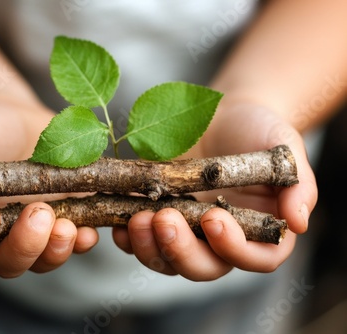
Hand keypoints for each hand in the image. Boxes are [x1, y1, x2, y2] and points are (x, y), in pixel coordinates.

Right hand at [0, 98, 98, 275]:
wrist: (14, 111)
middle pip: (7, 263)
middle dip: (22, 246)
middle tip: (35, 212)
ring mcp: (35, 228)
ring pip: (42, 259)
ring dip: (54, 248)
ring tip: (65, 225)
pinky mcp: (66, 214)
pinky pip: (75, 239)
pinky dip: (83, 241)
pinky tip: (89, 231)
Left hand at [113, 103, 316, 280]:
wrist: (222, 114)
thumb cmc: (258, 129)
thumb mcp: (284, 148)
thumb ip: (298, 183)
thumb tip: (299, 222)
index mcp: (260, 230)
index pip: (255, 258)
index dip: (234, 247)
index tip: (214, 217)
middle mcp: (222, 240)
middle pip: (204, 267)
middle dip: (181, 249)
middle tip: (164, 219)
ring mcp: (188, 232)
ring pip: (167, 260)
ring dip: (149, 247)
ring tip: (137, 218)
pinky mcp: (159, 219)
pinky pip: (141, 242)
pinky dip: (128, 237)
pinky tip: (119, 221)